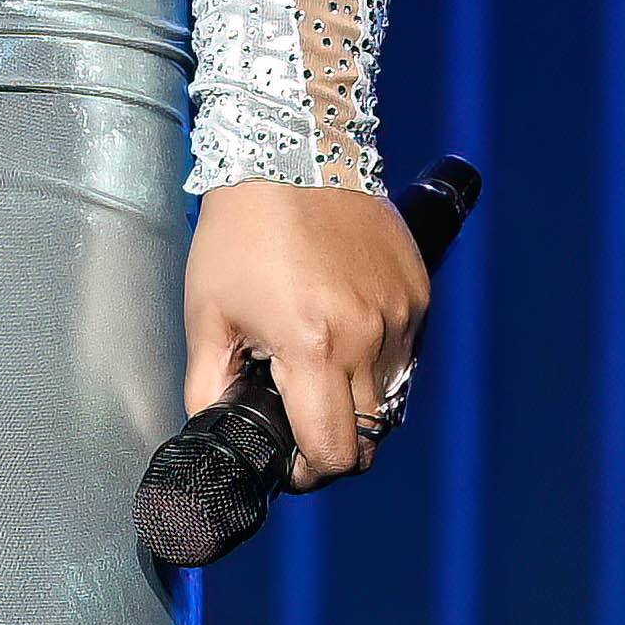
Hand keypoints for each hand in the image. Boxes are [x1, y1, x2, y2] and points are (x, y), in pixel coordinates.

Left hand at [183, 177, 428, 491]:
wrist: (295, 152)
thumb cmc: (242, 230)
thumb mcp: (207, 311)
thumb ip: (209, 383)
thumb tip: (212, 428)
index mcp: (313, 347)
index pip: (333, 452)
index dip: (309, 472)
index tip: (290, 458)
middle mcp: (368, 337)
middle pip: (368, 437)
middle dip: (332, 440)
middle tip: (298, 415)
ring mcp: (400, 315)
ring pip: (389, 398)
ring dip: (356, 401)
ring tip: (316, 364)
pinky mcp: (417, 293)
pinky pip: (405, 355)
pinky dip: (377, 360)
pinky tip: (341, 330)